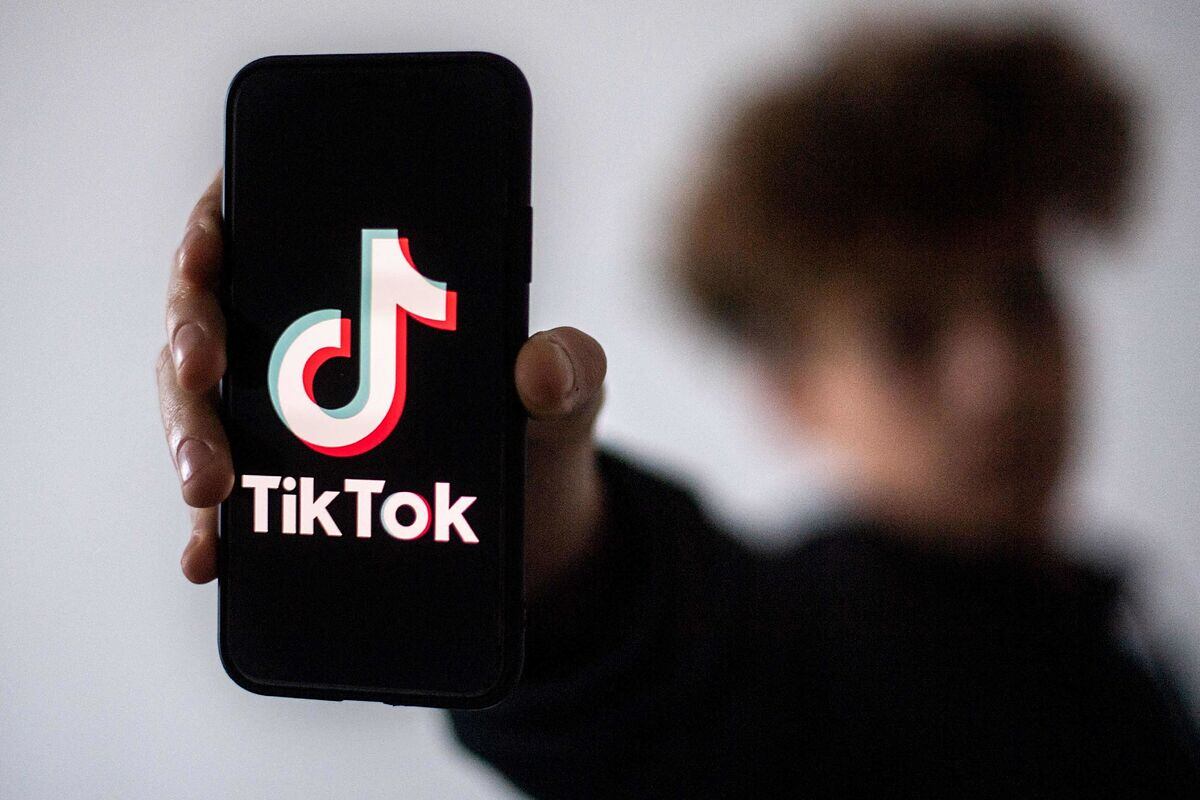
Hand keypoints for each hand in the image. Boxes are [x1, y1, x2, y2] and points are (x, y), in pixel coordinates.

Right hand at [157, 170, 607, 597]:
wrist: (542, 525)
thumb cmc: (546, 427)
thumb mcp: (572, 389)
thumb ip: (572, 364)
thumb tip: (537, 368)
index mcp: (368, 279)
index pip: (267, 218)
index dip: (217, 221)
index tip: (206, 248)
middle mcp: (309, 336)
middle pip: (211, 313)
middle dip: (191, 338)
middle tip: (203, 371)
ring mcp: (286, 412)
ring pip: (200, 404)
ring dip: (189, 437)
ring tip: (211, 487)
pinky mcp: (285, 486)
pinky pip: (227, 500)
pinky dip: (210, 528)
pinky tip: (209, 556)